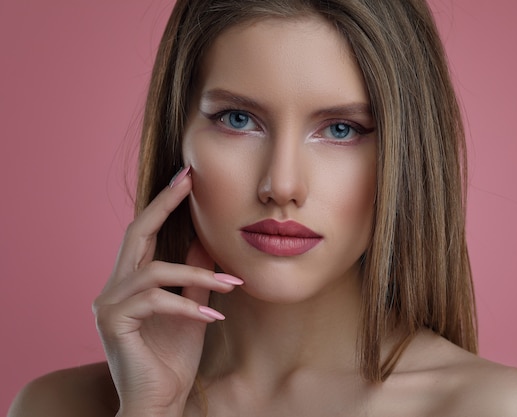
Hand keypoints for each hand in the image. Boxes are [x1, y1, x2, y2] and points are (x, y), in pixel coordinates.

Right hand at [92, 168, 242, 416]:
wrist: (159, 403)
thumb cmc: (172, 360)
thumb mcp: (191, 311)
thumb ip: (195, 279)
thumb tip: (208, 242)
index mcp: (129, 283)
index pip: (144, 234)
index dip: (163, 204)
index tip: (186, 178)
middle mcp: (112, 288)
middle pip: (135, 234)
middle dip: (164, 204)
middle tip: (189, 181)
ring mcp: (108, 306)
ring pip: (155, 271)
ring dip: (198, 275)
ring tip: (231, 285)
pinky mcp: (113, 324)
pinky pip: (156, 301)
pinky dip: (187, 306)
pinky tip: (213, 317)